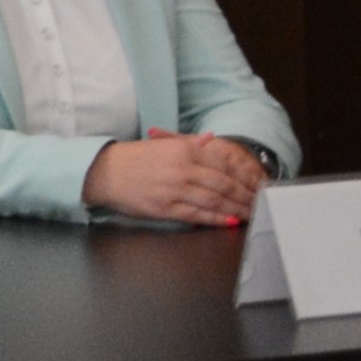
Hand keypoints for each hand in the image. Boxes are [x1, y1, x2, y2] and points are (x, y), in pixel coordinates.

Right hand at [82, 128, 264, 225]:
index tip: (255, 185)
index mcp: (183, 149)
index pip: (224, 164)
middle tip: (258, 203)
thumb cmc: (132, 158)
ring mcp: (174, 189)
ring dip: (235, 209)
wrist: (102, 171)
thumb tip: (211, 139)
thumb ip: (189, 142)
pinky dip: (216, 219)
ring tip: (249, 214)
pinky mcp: (165, 207)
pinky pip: (197, 215)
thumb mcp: (162, 144)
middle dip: (244, 196)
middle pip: (224, 184)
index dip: (243, 177)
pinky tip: (228, 221)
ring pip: (214, 201)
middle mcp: (182, 168)